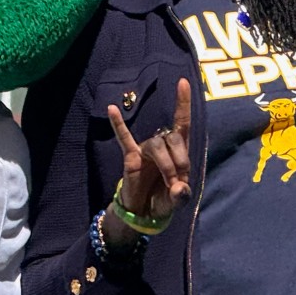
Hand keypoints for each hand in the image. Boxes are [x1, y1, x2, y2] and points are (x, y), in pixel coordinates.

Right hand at [105, 78, 193, 245]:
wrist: (143, 212)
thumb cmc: (163, 200)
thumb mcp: (177, 201)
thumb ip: (181, 196)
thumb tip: (178, 188)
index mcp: (178, 151)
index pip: (182, 122)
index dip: (182, 103)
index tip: (183, 82)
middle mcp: (162, 145)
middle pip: (174, 137)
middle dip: (180, 159)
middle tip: (179, 183)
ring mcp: (145, 149)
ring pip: (157, 146)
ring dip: (166, 164)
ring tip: (169, 183)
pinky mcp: (130, 157)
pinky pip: (124, 138)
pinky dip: (119, 124)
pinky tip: (111, 109)